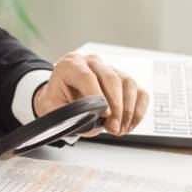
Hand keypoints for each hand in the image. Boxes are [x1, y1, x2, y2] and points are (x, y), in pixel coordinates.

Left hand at [34, 52, 148, 135]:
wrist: (60, 97)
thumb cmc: (57, 101)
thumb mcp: (52, 109)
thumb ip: (69, 115)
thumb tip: (94, 124)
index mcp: (70, 65)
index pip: (87, 77)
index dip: (97, 96)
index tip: (104, 114)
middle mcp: (92, 63)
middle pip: (111, 78)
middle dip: (116, 107)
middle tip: (114, 128)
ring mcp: (110, 69)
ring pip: (128, 83)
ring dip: (128, 110)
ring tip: (120, 129)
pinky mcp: (123, 80)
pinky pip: (139, 92)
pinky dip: (138, 111)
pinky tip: (128, 125)